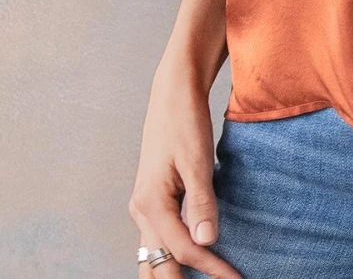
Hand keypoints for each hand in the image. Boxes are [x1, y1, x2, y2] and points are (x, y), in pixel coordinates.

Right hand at [128, 59, 243, 278]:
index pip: (183, 251)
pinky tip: (187, 261)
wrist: (173, 91)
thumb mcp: (197, 160)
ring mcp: (143, 205)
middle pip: (157, 266)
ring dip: (171, 275)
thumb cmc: (185, 120)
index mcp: (151, 203)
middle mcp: (141, 210)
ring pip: (151, 257)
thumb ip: (201, 203)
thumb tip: (207, 243)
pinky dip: (170, 256)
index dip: (211, 269)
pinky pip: (156, 240)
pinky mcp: (151, 199)